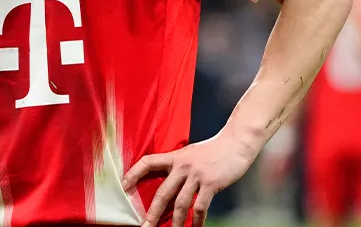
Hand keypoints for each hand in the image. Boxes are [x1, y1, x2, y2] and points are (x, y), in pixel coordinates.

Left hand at [123, 132, 257, 226]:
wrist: (236, 142)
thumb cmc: (213, 150)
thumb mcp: (190, 153)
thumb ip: (178, 165)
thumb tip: (167, 179)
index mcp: (175, 157)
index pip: (148, 162)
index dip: (134, 173)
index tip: (124, 186)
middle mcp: (182, 166)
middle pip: (162, 192)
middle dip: (152, 212)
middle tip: (145, 226)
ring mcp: (196, 175)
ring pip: (180, 203)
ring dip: (175, 221)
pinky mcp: (210, 184)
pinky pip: (200, 207)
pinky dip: (197, 220)